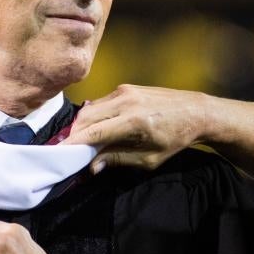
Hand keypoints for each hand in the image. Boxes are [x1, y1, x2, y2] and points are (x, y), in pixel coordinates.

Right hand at [61, 84, 210, 173]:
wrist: (196, 111)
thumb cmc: (176, 139)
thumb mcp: (149, 159)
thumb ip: (118, 159)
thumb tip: (91, 166)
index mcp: (134, 121)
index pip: (93, 133)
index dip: (73, 145)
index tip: (57, 155)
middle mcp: (126, 101)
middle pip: (85, 118)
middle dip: (72, 136)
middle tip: (66, 152)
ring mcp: (124, 91)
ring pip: (90, 109)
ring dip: (81, 126)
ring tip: (79, 144)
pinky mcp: (125, 87)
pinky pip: (100, 103)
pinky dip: (92, 117)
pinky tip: (93, 130)